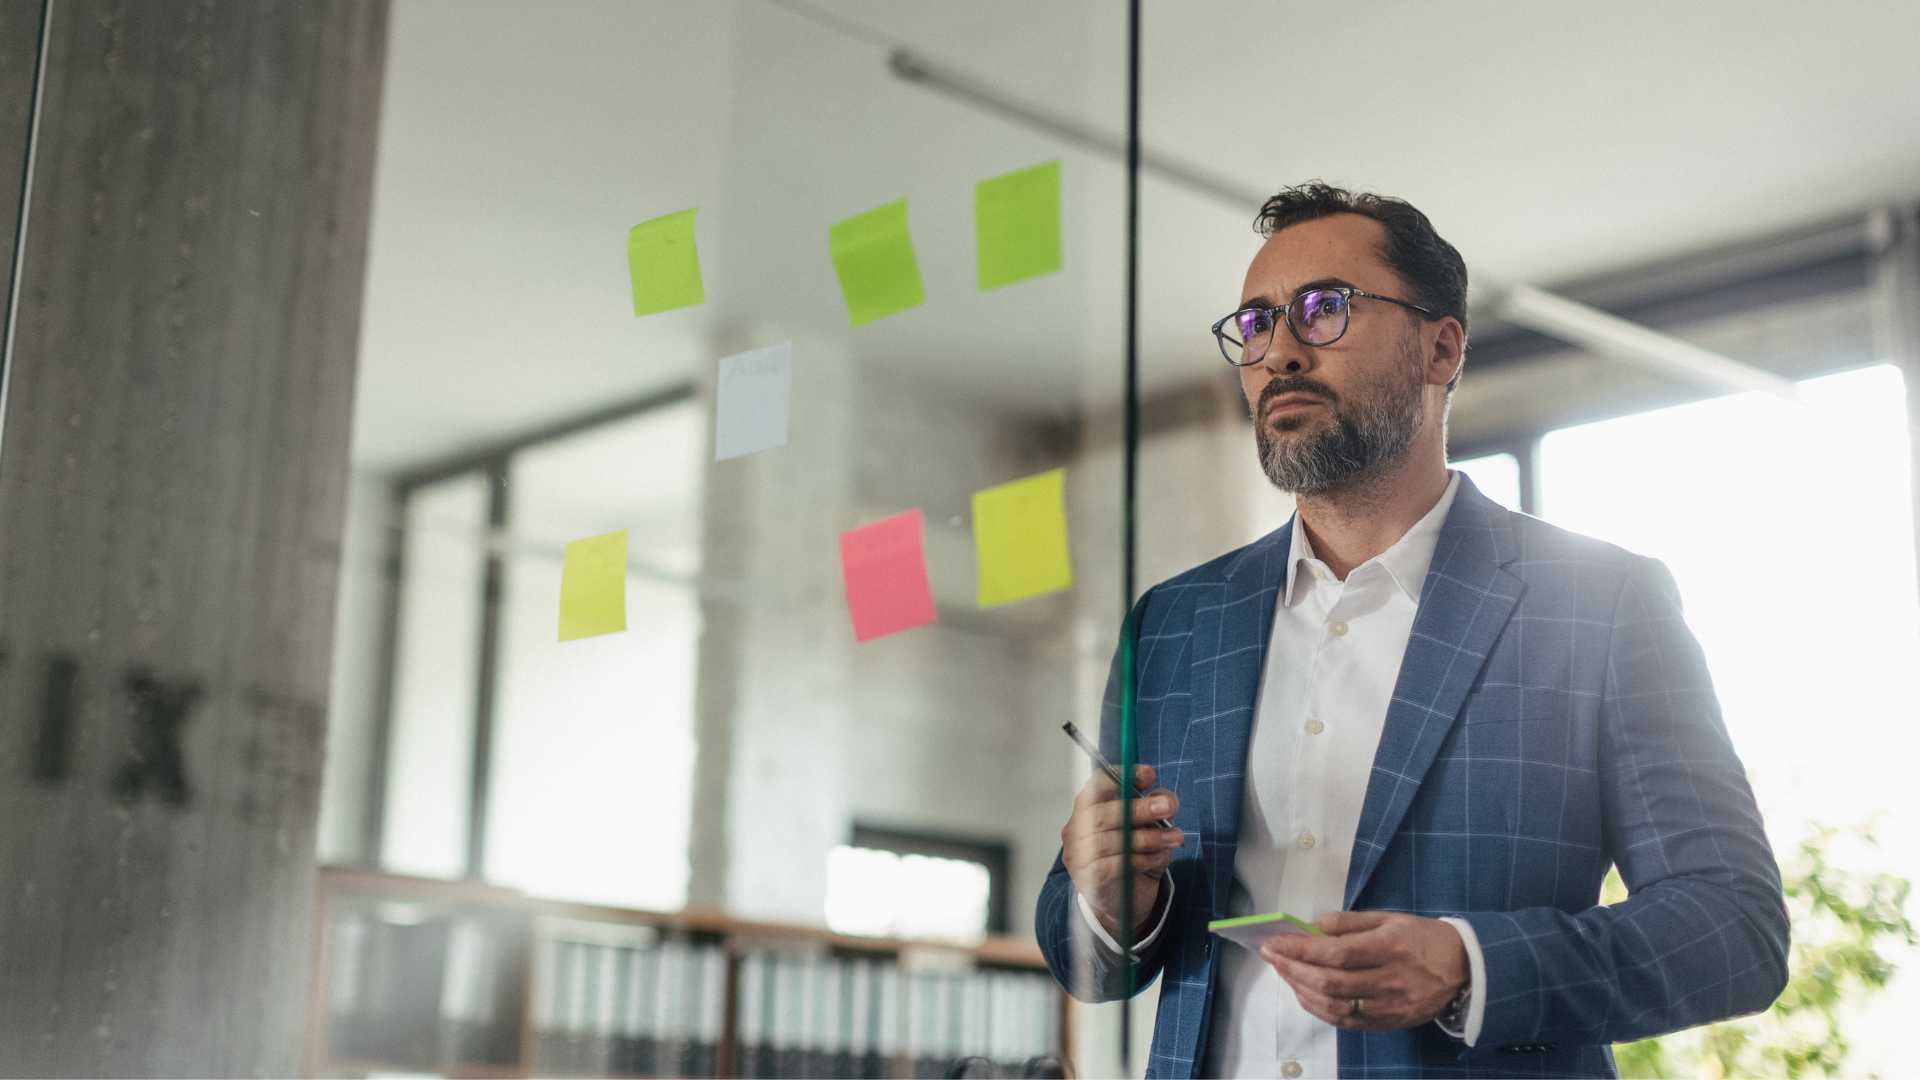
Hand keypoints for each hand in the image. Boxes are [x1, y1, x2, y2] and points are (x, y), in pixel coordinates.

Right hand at [1059, 764, 1183, 938]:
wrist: (1120, 902)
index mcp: (1088, 807)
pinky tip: (1159, 857)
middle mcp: (1076, 828)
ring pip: (1112, 840)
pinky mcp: (1089, 879)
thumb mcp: (1149, 826)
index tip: (1149, 775)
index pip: (1097, 784)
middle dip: (1139, 807)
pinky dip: (1143, 859)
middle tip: (1168, 807)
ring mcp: (1079, 855)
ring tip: (1175, 838)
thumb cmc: (1131, 855)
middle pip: (1102, 812)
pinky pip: (1116, 865)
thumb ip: (1156, 808)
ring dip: (1149, 837)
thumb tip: (1166, 800)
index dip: (1122, 775)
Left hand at [1259, 911, 1467, 1031]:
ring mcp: (1391, 1006)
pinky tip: (1305, 993)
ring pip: (1336, 1007)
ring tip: (1284, 973)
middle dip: (1294, 970)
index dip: (1300, 950)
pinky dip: (1320, 1009)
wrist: (1463, 968)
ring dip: (1302, 991)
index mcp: (1391, 947)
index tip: (1274, 943)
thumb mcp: (1388, 918)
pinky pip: (1347, 1022)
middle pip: (1332, 983)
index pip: (1337, 953)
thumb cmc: (1420, 937)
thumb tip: (1311, 927)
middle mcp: (1391, 979)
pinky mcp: (1390, 1023)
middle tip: (1272, 957)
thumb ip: (1348, 922)